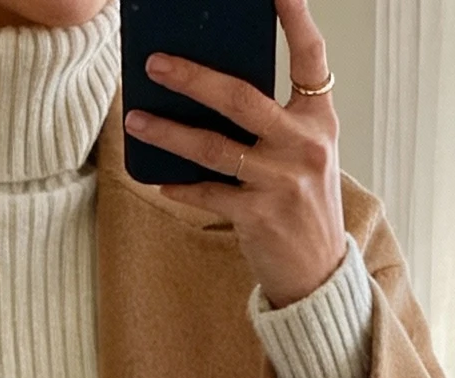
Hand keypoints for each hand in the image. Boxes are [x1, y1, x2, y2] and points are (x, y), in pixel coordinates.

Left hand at [123, 0, 346, 307]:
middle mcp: (304, 145)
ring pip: (213, 147)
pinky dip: (180, 185)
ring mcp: (282, 182)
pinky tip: (159, 177)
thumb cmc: (303, 205)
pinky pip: (208, 192)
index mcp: (319, 120)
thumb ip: (274, 121)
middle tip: (156, 63)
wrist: (318, 274)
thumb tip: (211, 90)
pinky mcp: (258, 216)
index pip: (311, 57)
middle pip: (241, 98)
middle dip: (193, 78)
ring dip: (168, 132)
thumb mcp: (303, 154)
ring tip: (136, 118)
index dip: (296, 17)